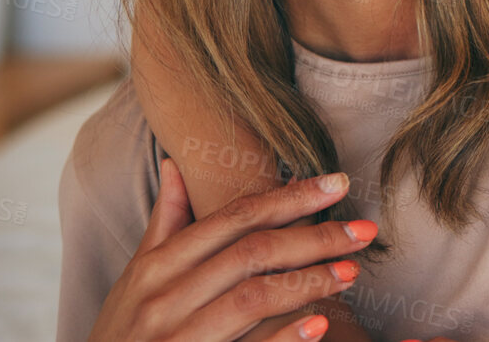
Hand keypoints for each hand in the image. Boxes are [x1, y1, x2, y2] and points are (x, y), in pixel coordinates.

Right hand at [87, 157, 377, 341]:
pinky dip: (283, 337)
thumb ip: (164, 225)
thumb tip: (174, 165)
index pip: (235, 219)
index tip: (341, 182)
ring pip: (252, 297)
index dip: (291, 197)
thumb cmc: (122, 332)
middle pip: (253, 252)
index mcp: (157, 266)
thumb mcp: (136, 279)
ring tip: (352, 274)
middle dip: (315, 238)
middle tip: (366, 231)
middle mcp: (163, 296)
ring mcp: (175, 336)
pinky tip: (319, 325)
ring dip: (308, 282)